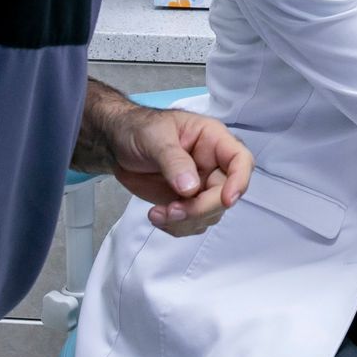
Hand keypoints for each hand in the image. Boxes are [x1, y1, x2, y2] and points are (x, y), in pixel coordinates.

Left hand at [111, 109, 253, 233]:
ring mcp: (201, 186)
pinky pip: (193, 223)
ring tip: (156, 214)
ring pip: (211, 214)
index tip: (226, 200)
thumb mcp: (154, 138)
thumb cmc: (138, 129)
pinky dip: (177, 227)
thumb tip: (191, 188)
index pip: (240, 160)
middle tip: (171, 211)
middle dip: (200, 209)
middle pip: (225, 194)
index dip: (239, 181)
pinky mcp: (186, 202)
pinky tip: (156, 216)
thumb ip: (173, 161)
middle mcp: (213, 164)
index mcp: (212, 140)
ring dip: (186, 221)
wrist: (116, 143)